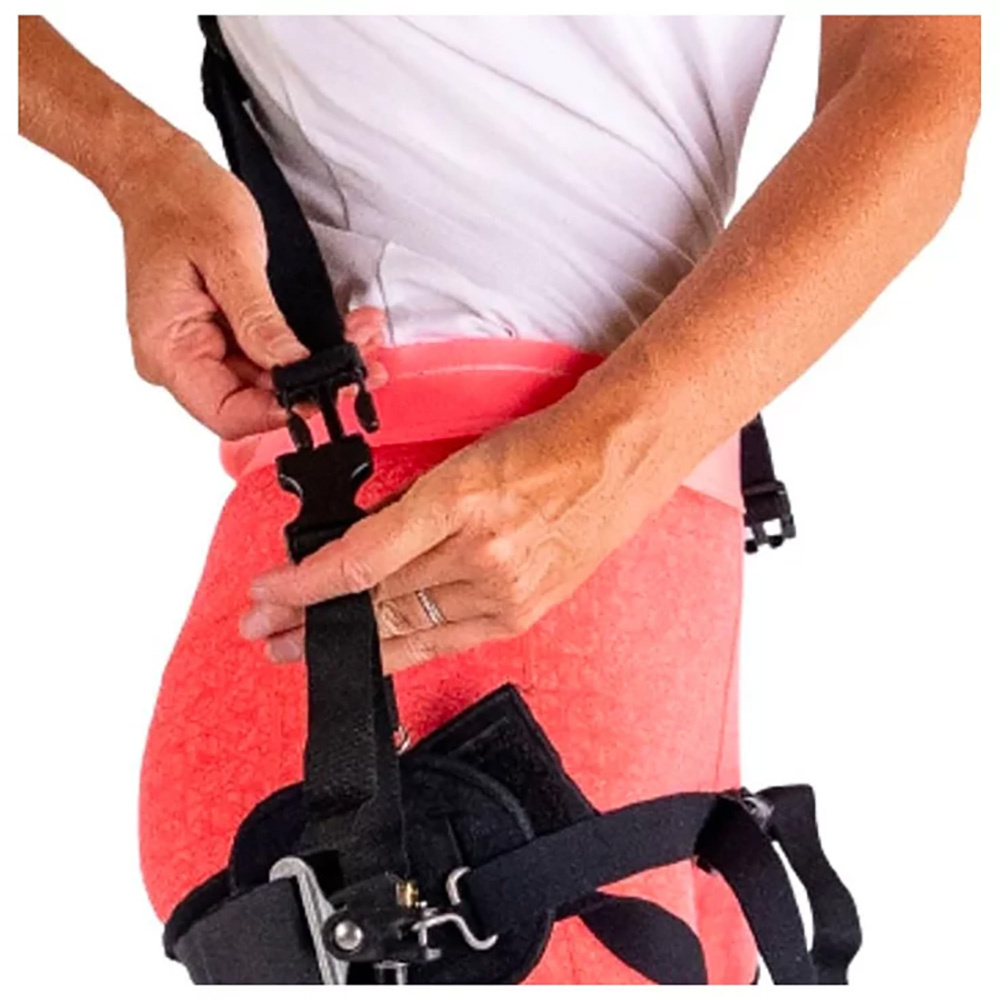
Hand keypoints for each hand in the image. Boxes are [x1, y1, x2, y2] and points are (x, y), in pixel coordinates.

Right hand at [113, 137, 386, 437]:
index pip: (227, 413)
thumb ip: (259, 318)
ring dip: (316, 366)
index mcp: (168, 349)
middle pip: (253, 402)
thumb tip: (289, 365)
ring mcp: (201, 351)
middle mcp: (180, 360)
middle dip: (312, 385)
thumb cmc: (182, 203)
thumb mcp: (231, 256)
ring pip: (268, 384)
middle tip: (362, 365)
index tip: (327, 394)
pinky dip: (304, 349)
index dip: (280, 412)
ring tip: (362, 339)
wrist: (162, 175)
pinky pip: (267, 359)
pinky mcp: (221, 339)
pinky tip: (342, 333)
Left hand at [240, 387, 674, 671]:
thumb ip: (406, 509)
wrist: (614, 461)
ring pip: (406, 630)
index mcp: (459, 501)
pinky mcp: (521, 615)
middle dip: (311, 621)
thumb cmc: (540, 448)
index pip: (362, 560)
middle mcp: (481, 554)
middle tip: (263, 630)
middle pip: (376, 603)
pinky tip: (369, 656)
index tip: (268, 595)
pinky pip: (445, 643)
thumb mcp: (460, 461)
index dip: (306, 586)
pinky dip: (400, 650)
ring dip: (348, 643)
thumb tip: (355, 547)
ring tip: (299, 651)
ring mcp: (504, 592)